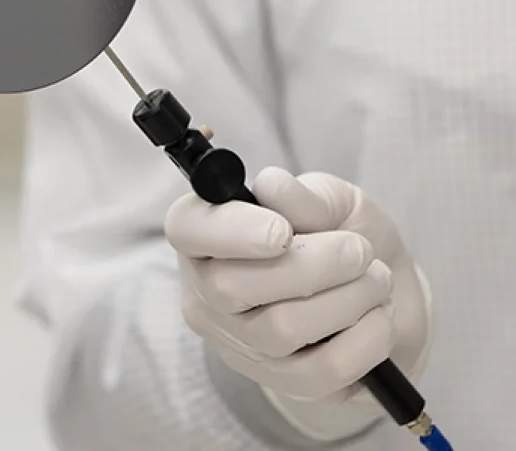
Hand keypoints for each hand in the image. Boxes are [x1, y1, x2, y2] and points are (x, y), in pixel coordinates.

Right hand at [164, 167, 431, 407]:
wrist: (386, 293)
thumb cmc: (342, 233)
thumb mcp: (330, 199)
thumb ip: (302, 195)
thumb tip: (270, 187)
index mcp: (208, 233)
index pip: (185, 228)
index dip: (229, 230)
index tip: (283, 231)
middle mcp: (208, 292)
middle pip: (229, 287)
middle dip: (309, 265)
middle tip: (359, 249)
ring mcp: (240, 344)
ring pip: (278, 329)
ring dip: (346, 299)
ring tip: (376, 277)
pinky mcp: (282, 383)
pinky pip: (318, 371)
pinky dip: (363, 340)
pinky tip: (379, 317)